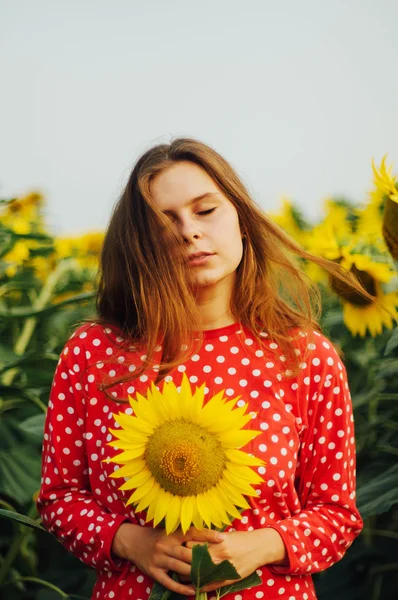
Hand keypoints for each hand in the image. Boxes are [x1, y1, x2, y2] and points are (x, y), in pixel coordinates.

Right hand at [111, 523, 225, 595]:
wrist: (133, 542)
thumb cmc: (157, 535)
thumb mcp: (169, 530)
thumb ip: (185, 533)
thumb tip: (209, 535)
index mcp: (171, 533)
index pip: (192, 532)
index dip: (207, 534)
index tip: (222, 538)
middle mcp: (165, 545)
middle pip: (187, 554)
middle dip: (204, 560)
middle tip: (219, 564)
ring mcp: (159, 559)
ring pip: (180, 568)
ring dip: (195, 574)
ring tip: (209, 578)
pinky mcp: (154, 571)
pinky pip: (169, 582)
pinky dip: (181, 589)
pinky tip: (192, 591)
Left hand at [186, 528, 286, 592]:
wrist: (260, 547)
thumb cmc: (241, 539)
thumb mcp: (225, 535)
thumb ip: (209, 539)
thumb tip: (190, 541)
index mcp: (218, 542)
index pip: (194, 545)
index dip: (184, 547)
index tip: (178, 548)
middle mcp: (220, 555)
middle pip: (195, 561)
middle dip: (184, 563)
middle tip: (175, 563)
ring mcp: (225, 568)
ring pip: (202, 574)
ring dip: (190, 577)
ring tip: (180, 576)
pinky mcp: (229, 579)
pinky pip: (212, 585)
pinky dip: (201, 587)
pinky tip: (193, 587)